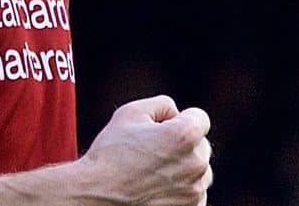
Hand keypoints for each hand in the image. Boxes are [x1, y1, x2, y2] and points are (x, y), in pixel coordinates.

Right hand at [79, 95, 212, 205]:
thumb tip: (176, 114)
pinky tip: (156, 189)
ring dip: (184, 169)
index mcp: (185, 135)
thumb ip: (162, 105)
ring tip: (152, 172)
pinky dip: (181, 191)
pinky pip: (194, 194)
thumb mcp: (131, 112)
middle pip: (201, 145)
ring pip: (199, 172)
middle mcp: (197, 164)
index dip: (178, 119)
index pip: (200, 118)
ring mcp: (195, 191)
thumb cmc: (111, 153)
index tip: (159, 129)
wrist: (97, 195)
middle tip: (151, 152)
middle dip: (183, 145)